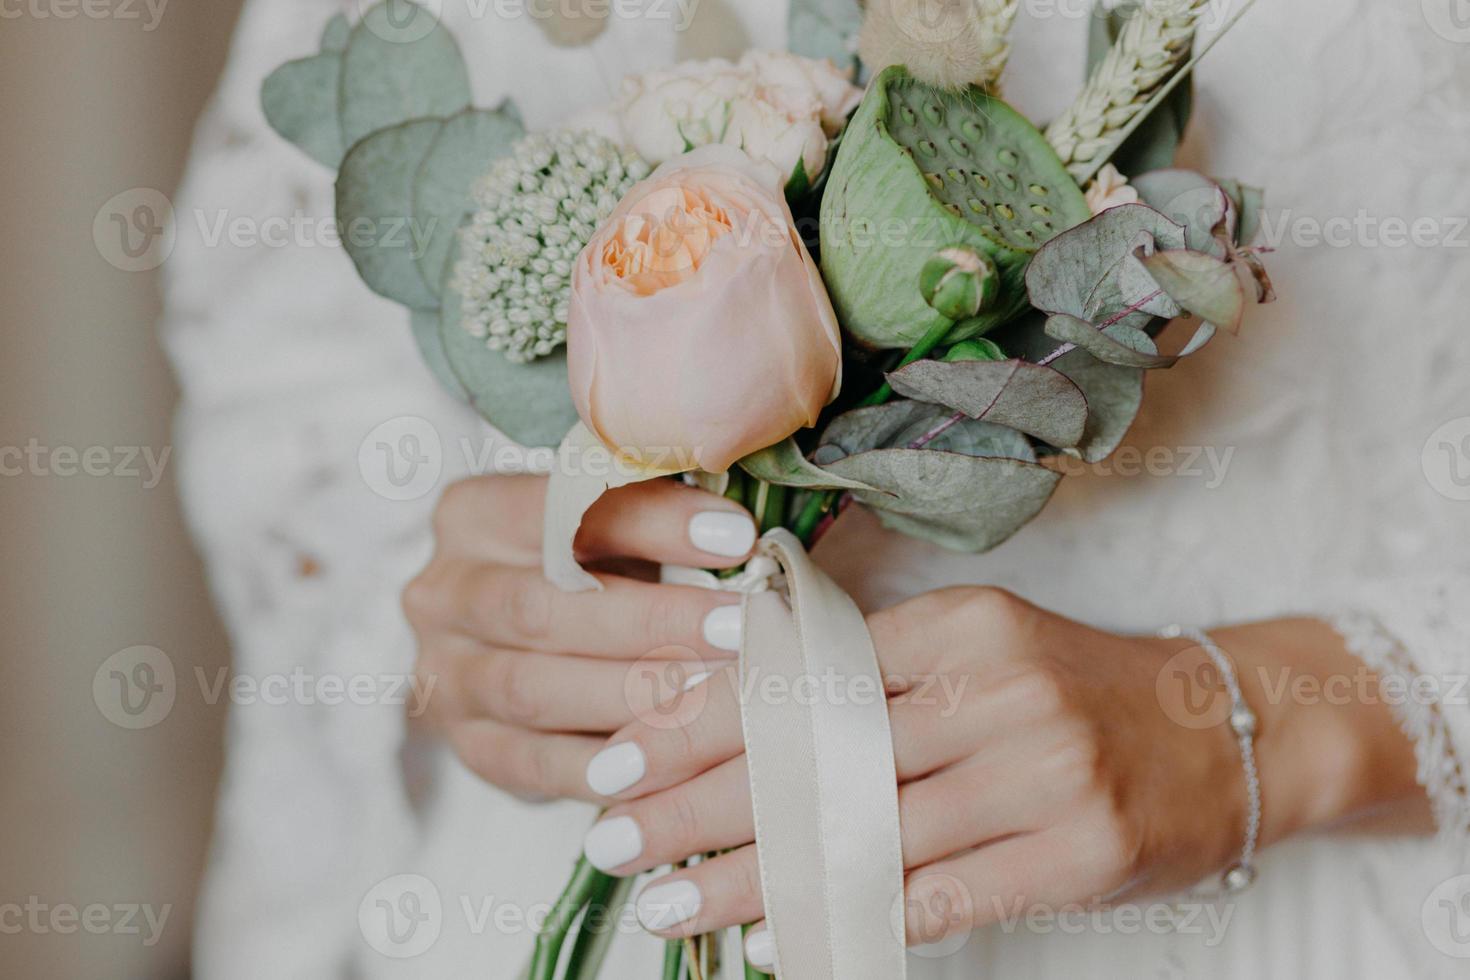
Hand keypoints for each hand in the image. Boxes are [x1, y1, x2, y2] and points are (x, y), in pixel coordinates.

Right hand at [402, 474, 758, 800]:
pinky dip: (608, 765)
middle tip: (740, 628)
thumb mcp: (613, 519)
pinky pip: (536, 764)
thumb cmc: (592, 563)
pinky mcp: (470, 746)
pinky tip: (677, 761)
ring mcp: (447, 676)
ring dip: (634, 697)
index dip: (651, 524)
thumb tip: (736, 530)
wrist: (527, 638)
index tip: (736, 538)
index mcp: (472, 514)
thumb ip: (655, 512)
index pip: (558, 512)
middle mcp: (442, 593)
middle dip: (652, 622)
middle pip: (543, 610)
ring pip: (535, 691)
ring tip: (719, 694)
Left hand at [578, 588, 1421, 963]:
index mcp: (956, 625)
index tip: (618, 759)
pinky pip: (937, 895)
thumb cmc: (1072, 690)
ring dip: (750, 877)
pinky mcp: (1078, 851)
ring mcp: (1041, 771)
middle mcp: (995, 688)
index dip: (699, 721)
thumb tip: (730, 705)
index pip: (800, 675)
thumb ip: (868, 670)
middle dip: (698, 804)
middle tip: (612, 841)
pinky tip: (776, 938)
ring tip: (668, 907)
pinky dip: (848, 921)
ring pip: (861, 834)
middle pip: (816, 755)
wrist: (1225, 729)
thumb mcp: (974, 645)